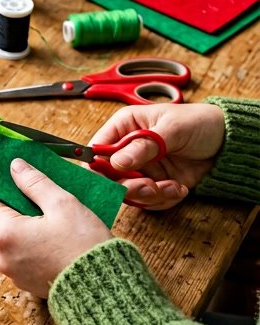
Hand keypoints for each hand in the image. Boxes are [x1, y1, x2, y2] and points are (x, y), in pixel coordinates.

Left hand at [0, 159, 111, 299]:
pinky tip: (54, 231)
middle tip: (35, 186)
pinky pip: (24, 253)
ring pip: (13, 236)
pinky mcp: (28, 282)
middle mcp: (3, 256)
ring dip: (27, 221)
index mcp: (5, 234)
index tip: (8, 170)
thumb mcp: (62, 204)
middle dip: (16, 200)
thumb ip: (35, 182)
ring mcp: (14, 272)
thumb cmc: (83, 246)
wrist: (104, 290)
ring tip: (49, 209)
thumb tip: (15, 166)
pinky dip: (34, 240)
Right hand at [91, 102, 224, 209]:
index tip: (109, 180)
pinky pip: (150, 201)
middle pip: (109, 177)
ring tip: (172, 186)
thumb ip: (144, 145)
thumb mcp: (171, 129)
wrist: (227, 141)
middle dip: (129, 187)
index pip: (97, 150)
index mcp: (124, 127)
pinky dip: (164, 199)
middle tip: (148, 187)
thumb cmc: (198, 122)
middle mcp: (128, 150)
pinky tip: (180, 188)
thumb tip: (117, 162)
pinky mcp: (156, 185)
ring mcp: (142, 169)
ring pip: (129, 193)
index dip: (97, 168)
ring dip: (150, 195)